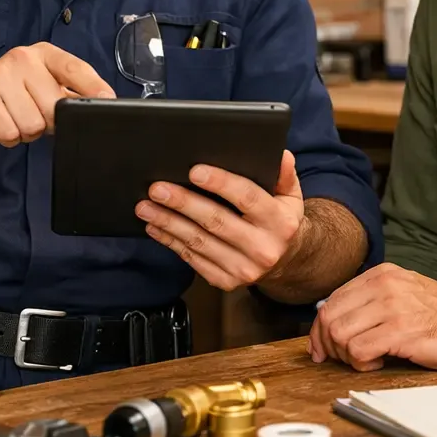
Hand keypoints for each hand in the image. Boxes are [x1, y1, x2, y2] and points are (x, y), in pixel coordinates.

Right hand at [0, 42, 114, 148]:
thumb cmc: (7, 98)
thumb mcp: (40, 87)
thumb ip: (67, 92)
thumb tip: (101, 102)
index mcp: (42, 54)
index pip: (75, 68)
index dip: (94, 87)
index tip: (108, 100)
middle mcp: (22, 58)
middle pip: (55, 106)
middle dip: (47, 121)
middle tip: (31, 114)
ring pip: (33, 124)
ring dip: (26, 131)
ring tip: (13, 118)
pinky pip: (11, 132)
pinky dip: (8, 137)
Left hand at [136, 150, 304, 291]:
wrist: (286, 263)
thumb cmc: (280, 221)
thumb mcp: (290, 195)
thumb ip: (284, 174)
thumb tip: (280, 154)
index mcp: (279, 222)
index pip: (247, 198)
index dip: (220, 183)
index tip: (194, 171)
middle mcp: (262, 248)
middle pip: (216, 221)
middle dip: (183, 203)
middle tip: (158, 189)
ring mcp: (243, 269)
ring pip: (199, 242)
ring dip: (168, 223)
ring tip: (146, 207)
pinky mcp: (226, 281)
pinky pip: (192, 259)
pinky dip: (171, 242)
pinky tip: (155, 228)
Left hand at [309, 263, 436, 371]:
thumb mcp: (403, 293)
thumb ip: (372, 300)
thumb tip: (334, 320)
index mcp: (381, 275)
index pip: (332, 300)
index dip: (321, 329)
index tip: (323, 348)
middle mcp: (383, 285)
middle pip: (330, 317)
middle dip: (328, 345)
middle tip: (341, 360)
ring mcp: (392, 307)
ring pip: (340, 334)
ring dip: (346, 356)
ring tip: (366, 360)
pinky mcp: (402, 332)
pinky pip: (359, 350)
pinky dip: (361, 363)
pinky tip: (379, 364)